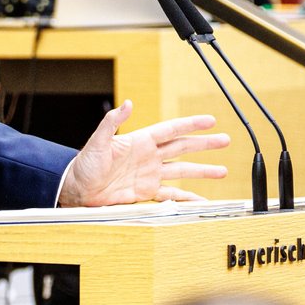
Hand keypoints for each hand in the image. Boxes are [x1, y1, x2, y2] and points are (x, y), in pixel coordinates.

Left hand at [59, 101, 227, 205]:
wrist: (79, 189)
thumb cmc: (85, 163)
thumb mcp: (98, 141)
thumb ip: (112, 122)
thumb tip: (126, 104)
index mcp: (141, 141)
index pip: (172, 129)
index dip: (191, 124)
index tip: (210, 120)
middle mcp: (150, 156)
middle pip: (183, 148)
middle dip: (205, 145)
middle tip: (225, 141)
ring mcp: (150, 174)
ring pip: (183, 171)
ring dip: (202, 171)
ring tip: (222, 170)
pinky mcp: (146, 192)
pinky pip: (171, 195)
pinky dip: (187, 198)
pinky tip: (201, 200)